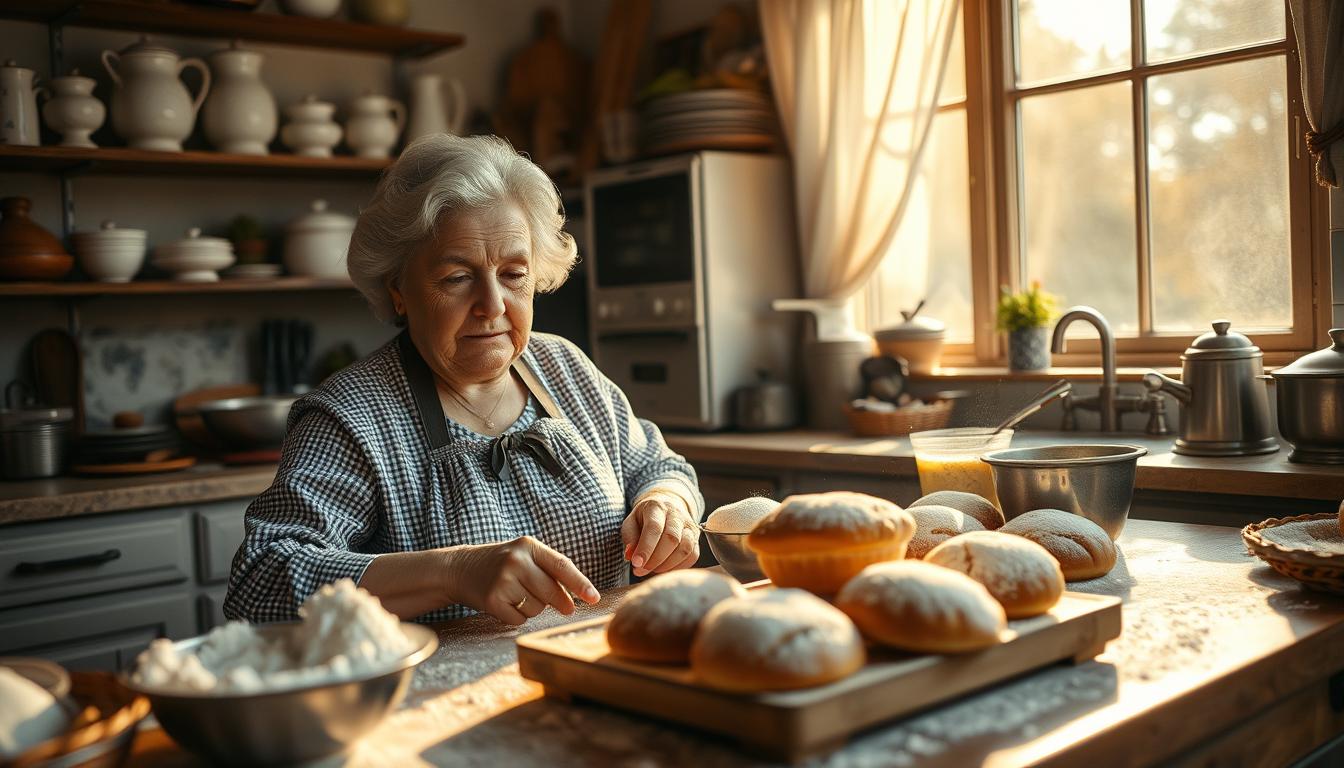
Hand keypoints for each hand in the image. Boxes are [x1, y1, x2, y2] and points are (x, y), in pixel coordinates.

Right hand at [444, 536, 600, 624]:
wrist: (459, 569)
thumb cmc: (501, 564)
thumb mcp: (524, 555)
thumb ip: (549, 570)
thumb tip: (577, 597)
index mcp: (528, 546)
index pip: (561, 566)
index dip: (580, 584)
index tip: (594, 598)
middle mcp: (516, 561)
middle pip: (552, 592)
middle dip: (561, 603)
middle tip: (567, 608)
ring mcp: (503, 581)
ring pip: (537, 608)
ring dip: (532, 608)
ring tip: (516, 595)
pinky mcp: (492, 601)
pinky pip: (519, 619)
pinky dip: (516, 616)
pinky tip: (504, 603)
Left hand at [621, 493, 699, 576]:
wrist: (667, 506)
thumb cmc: (646, 518)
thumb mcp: (631, 522)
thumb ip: (630, 538)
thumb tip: (631, 555)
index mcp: (657, 507)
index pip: (654, 527)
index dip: (646, 548)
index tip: (636, 563)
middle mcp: (676, 514)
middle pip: (672, 539)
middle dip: (655, 559)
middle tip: (641, 570)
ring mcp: (690, 526)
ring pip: (685, 549)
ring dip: (667, 565)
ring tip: (652, 570)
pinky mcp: (697, 538)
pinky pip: (693, 556)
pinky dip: (679, 567)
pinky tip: (665, 569)